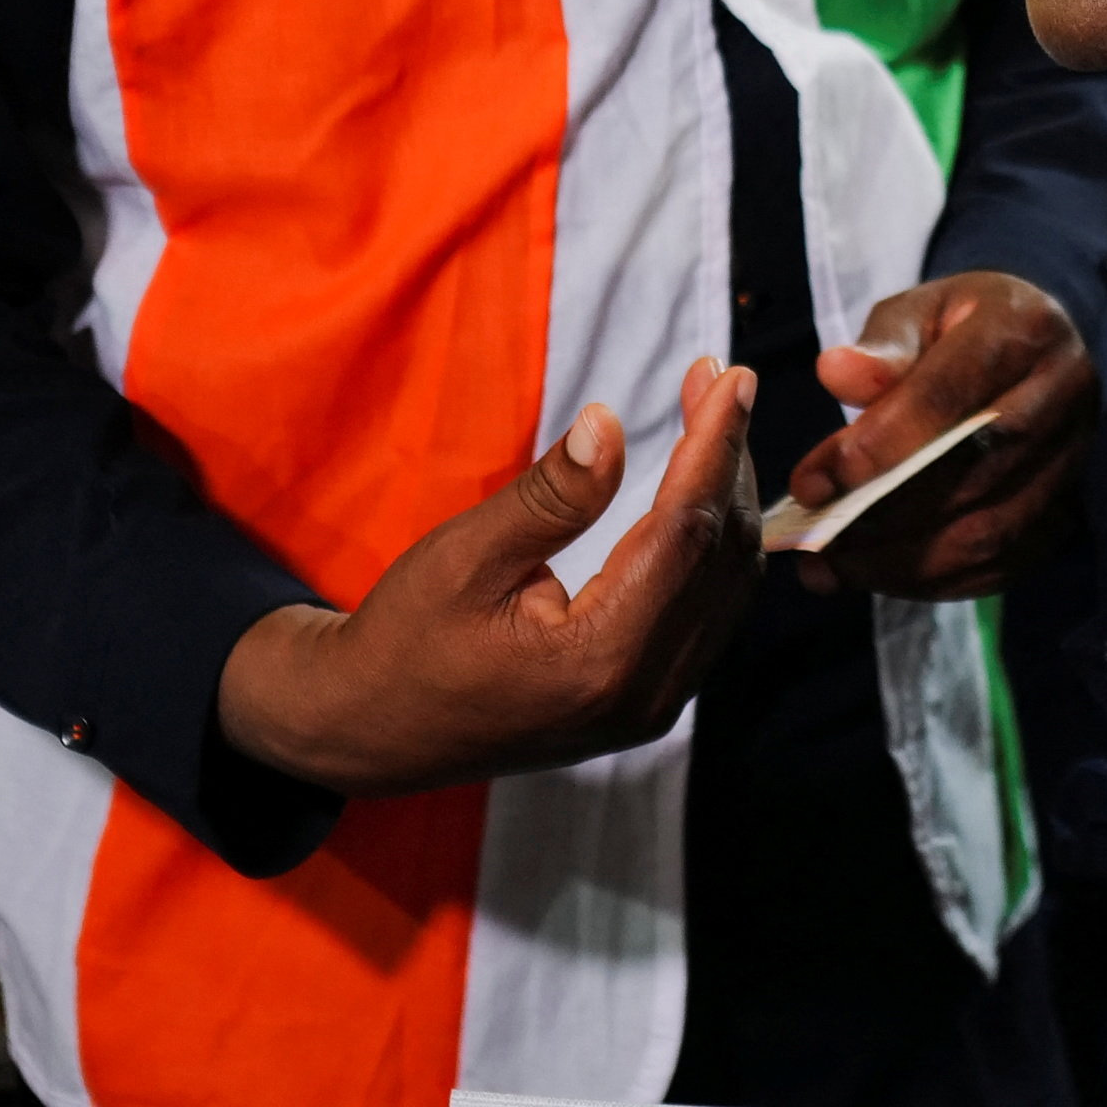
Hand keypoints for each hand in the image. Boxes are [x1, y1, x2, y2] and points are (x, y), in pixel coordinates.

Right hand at [218, 362, 764, 797]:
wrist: (374, 730)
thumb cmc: (406, 640)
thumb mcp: (464, 558)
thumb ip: (549, 498)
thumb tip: (611, 423)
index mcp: (599, 660)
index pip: (685, 535)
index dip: (712, 447)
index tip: (731, 377)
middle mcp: (644, 694)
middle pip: (718, 559)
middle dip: (724, 461)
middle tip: (718, 379)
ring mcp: (651, 707)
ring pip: (724, 587)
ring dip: (723, 498)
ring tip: (712, 419)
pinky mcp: (645, 702)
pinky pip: (706, 613)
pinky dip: (708, 544)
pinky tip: (696, 490)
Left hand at [786, 273, 1092, 601]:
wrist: (1042, 347)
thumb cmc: (966, 327)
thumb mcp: (921, 312)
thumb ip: (882, 347)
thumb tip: (835, 373)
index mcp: (1022, 331)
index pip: (946, 398)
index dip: (877, 448)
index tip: (811, 483)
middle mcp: (1063, 397)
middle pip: (972, 474)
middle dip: (884, 515)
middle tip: (816, 539)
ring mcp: (1075, 461)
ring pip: (991, 532)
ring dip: (905, 562)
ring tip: (835, 568)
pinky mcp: (1070, 509)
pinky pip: (1005, 564)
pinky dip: (937, 582)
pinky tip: (879, 578)